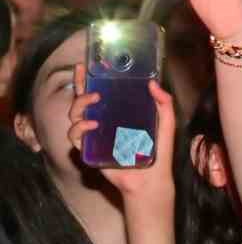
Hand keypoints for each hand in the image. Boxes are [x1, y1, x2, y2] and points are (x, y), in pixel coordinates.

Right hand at [67, 67, 176, 200]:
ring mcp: (94, 136)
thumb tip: (153, 83)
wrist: (151, 179)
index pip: (100, 93)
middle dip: (79, 87)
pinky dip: (79, 128)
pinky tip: (91, 124)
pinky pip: (74, 136)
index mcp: (117, 113)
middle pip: (82, 101)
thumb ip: (164, 104)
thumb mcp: (165, 124)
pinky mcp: (89, 150)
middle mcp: (103, 122)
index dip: (89, 79)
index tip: (85, 65)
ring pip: (74, 115)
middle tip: (88, 80)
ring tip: (95, 99)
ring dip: (80, 104)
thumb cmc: (158, 152)